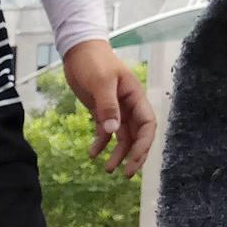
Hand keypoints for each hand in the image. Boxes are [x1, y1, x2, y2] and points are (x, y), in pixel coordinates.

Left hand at [62, 40, 155, 176]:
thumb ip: (107, 106)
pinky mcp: (102, 111)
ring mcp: (117, 109)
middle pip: (138, 135)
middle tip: (126, 174)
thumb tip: (113, 131)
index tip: (133, 162)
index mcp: (136, 97)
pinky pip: (106, 132)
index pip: (147, 125)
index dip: (143, 145)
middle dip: (134, 155)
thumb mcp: (101, 82)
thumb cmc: (94, 62)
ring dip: (117, 153)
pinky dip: (101, 144)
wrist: (78, 52)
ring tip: (108, 169)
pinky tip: (92, 154)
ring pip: (123, 137)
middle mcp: (130, 105)